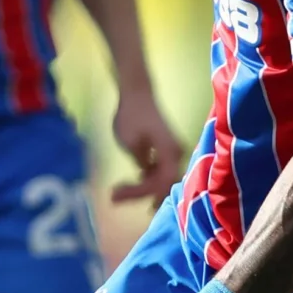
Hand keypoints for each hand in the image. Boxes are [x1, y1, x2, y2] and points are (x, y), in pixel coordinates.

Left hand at [110, 85, 186, 203]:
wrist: (137, 94)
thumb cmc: (132, 116)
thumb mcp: (131, 144)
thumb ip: (142, 163)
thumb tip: (146, 176)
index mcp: (170, 153)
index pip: (160, 183)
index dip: (139, 193)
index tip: (116, 195)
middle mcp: (177, 154)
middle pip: (163, 184)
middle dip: (140, 194)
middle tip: (115, 198)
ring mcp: (173, 153)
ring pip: (161, 179)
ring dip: (143, 187)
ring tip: (119, 191)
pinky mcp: (166, 151)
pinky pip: (160, 171)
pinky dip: (147, 178)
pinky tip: (133, 181)